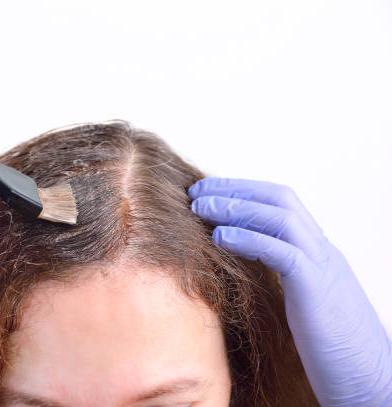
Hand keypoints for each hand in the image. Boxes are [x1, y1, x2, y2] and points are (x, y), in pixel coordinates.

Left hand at [188, 177, 391, 406]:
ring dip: (236, 208)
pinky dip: (248, 239)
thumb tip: (246, 264)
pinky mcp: (317, 290)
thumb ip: (282, 276)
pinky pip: (282, 253)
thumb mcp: (303, 301)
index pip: (281, 203)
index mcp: (317, 252)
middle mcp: (322, 251)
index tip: (208, 190)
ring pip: (281, 218)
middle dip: (235, 189)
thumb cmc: (332, 348)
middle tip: (197, 189)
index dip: (243, 190)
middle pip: (280, 200)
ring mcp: (323, 267)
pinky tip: (219, 237)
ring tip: (200, 207)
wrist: (371, 380)